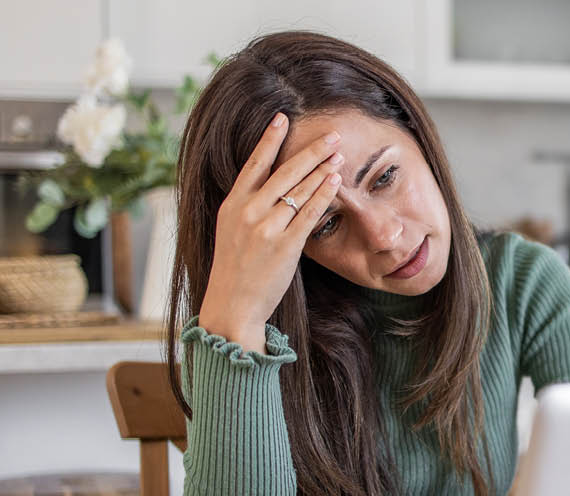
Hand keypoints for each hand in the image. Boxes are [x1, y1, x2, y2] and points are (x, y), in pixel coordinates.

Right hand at [197, 113, 343, 351]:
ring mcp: (267, 228)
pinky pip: (309, 213)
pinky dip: (323, 194)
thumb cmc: (235, 269)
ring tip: (338, 154)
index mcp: (232, 205)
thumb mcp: (231, 231)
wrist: (232, 304)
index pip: (253, 164)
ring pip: (299, 190)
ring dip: (322, 169)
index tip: (283, 118)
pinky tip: (335, 180)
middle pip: (284, 172)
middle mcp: (248, 211)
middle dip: (311, 151)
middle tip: (332, 135)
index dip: (269, 140)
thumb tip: (270, 186)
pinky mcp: (285, 245)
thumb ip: (247, 207)